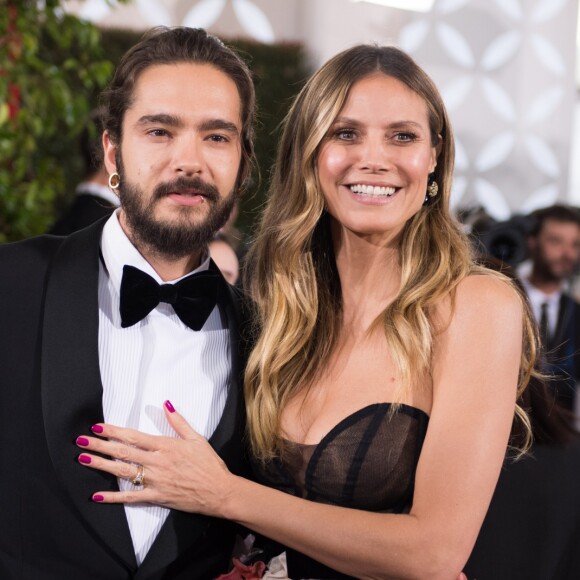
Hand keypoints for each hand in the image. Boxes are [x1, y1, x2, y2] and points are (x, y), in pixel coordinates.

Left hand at [75, 400, 235, 516]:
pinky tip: (98, 495)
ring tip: (84, 459)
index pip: (133, 436)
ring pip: (122, 472)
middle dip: (100, 445)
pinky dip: (113, 496)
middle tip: (81, 441)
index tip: (98, 427)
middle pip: (123, 452)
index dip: (114, 431)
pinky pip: (131, 497)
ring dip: (101, 465)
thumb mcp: (196, 438)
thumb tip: (166, 404)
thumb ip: (178, 422)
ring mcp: (155, 480)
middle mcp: (156, 462)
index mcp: (165, 446)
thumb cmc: (209, 464)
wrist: (219, 491)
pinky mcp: (156, 497)